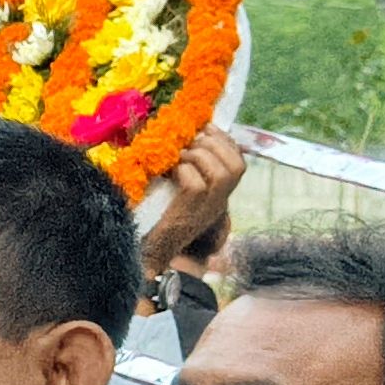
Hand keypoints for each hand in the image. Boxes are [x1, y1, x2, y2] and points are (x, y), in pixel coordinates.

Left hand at [140, 126, 244, 280]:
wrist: (146, 257)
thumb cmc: (154, 221)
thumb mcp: (174, 191)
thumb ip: (183, 171)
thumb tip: (180, 140)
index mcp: (217, 196)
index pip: (238, 164)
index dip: (226, 141)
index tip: (207, 127)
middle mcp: (217, 203)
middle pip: (237, 167)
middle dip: (216, 144)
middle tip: (192, 140)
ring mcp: (205, 210)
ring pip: (221, 173)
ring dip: (200, 155)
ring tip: (180, 154)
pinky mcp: (187, 215)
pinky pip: (196, 184)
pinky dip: (184, 170)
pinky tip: (170, 171)